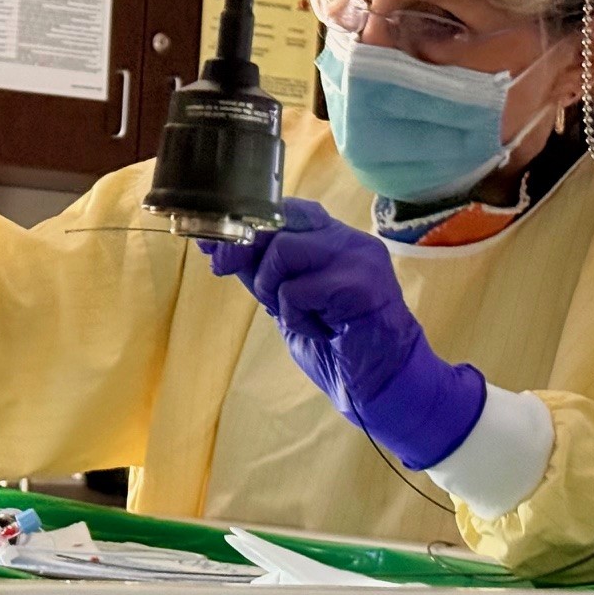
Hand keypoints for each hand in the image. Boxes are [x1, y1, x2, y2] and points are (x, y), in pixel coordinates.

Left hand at [203, 199, 483, 469]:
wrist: (381, 385)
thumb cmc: (335, 346)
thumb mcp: (287, 302)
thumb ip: (260, 271)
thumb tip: (214, 245)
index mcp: (334, 240)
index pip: (285, 209)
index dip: (244, 224)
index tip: (212, 247)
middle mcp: (350, 240)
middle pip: (280, 221)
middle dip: (241, 248)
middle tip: (224, 269)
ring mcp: (359, 258)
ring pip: (284, 249)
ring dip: (270, 287)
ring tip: (290, 315)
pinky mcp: (360, 283)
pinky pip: (298, 289)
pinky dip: (294, 316)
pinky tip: (319, 331)